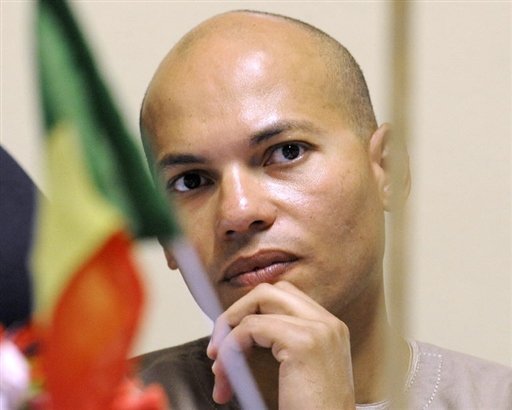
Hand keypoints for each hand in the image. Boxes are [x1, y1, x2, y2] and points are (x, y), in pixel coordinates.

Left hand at [207, 281, 354, 408]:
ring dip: (229, 329)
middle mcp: (328, 323)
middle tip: (218, 348)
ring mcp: (319, 330)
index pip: (281, 296)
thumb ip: (276, 345)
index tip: (229, 344)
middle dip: (235, 314)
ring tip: (219, 364)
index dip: (248, 313)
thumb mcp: (295, 373)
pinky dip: (231, 346)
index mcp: (328, 328)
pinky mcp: (303, 343)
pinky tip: (227, 374)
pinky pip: (251, 327)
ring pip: (259, 300)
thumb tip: (236, 332)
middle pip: (269, 290)